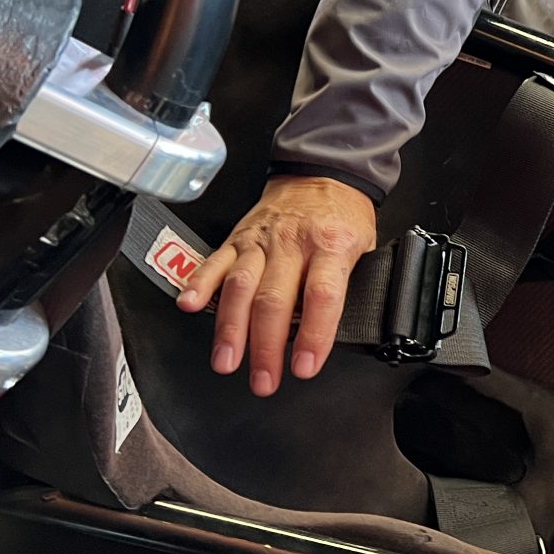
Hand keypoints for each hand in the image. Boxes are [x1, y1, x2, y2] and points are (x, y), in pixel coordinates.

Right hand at [177, 175, 376, 396]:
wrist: (322, 173)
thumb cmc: (342, 216)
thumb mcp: (364, 247)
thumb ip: (351, 286)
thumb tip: (340, 333)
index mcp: (331, 245)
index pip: (321, 295)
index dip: (313, 334)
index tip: (304, 366)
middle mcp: (292, 242)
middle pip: (274, 299)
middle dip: (265, 346)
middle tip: (263, 380)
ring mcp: (261, 240)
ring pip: (240, 286)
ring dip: (230, 328)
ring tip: (226, 360)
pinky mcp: (237, 238)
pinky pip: (214, 262)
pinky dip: (197, 284)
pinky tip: (188, 306)